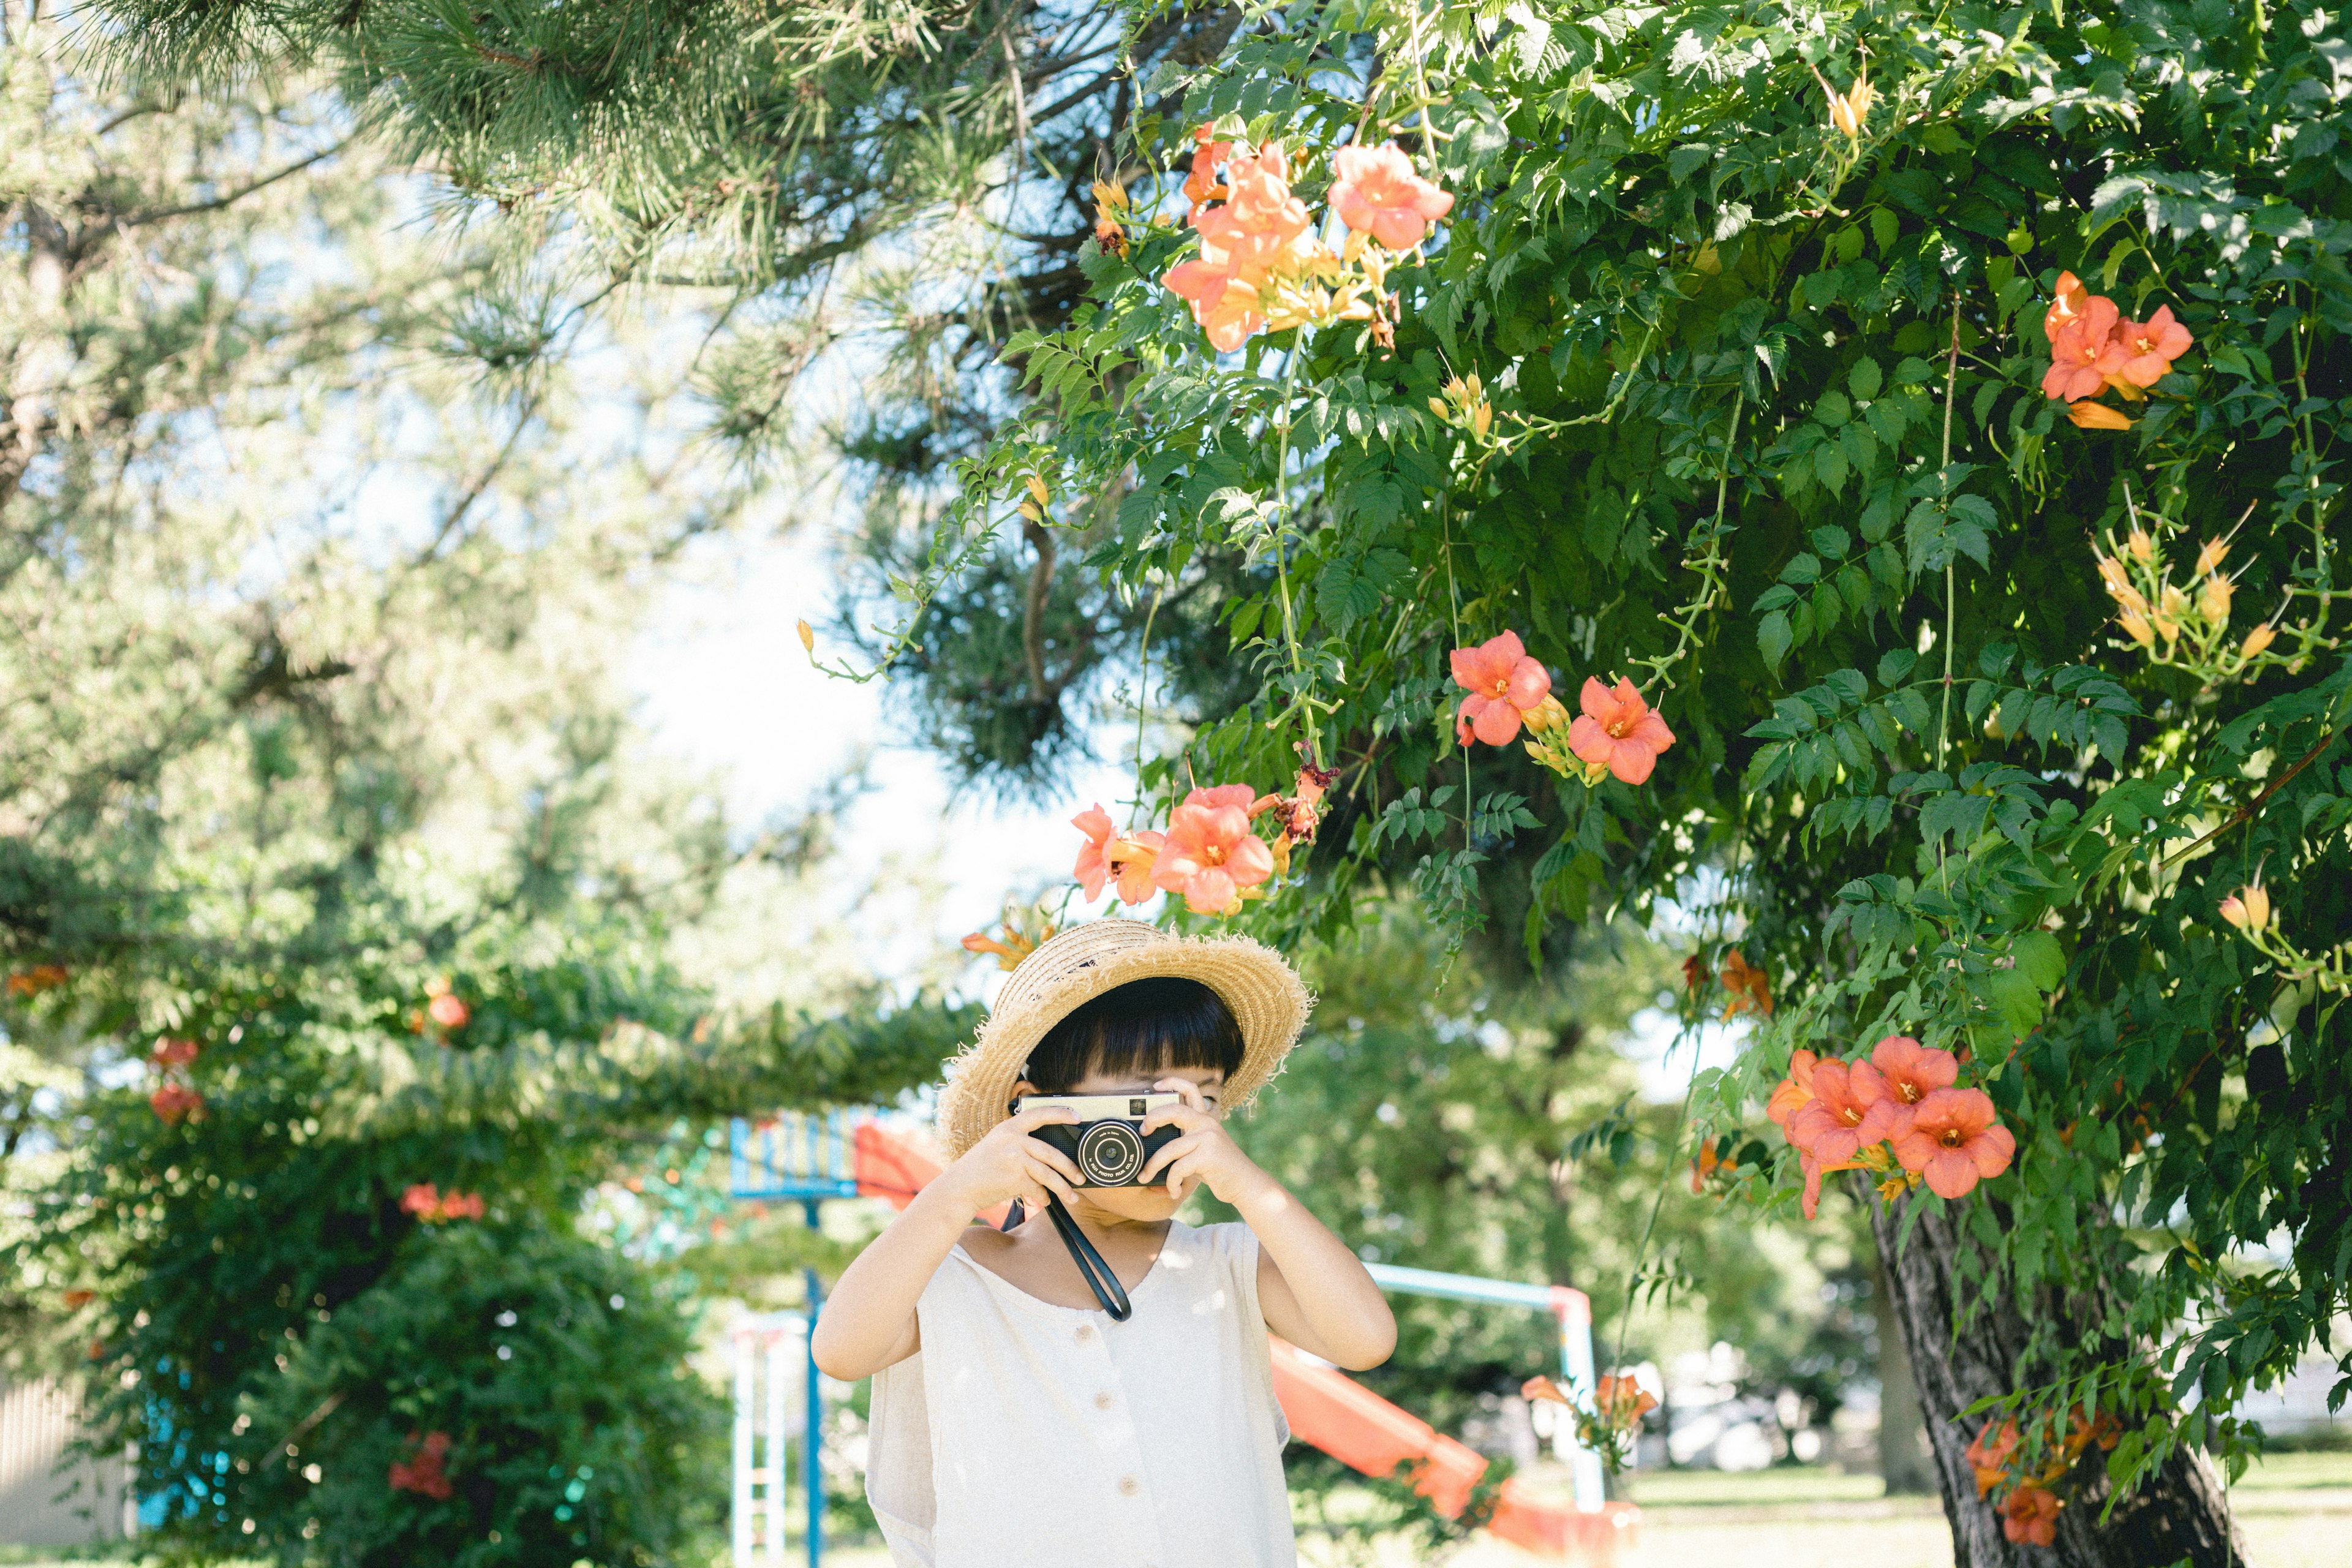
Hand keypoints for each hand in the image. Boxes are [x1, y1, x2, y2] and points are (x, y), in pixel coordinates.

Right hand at [941, 1105, 1084, 1216]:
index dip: (1060, 1113)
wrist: (960, 1187)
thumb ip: (1019, 1142)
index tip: (1077, 1116)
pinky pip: (1038, 1188)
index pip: (1039, 1114)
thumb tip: (1049, 1155)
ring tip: (1072, 1196)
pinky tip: (1045, 1200)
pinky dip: (1044, 1197)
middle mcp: (1012, 1140)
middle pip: (1051, 1152)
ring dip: (1063, 1188)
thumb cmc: (979, 1168)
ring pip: (1048, 1174)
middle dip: (1070, 1167)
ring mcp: (1014, 1158)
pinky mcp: (1014, 1178)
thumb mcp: (996, 1144)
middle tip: (1080, 1176)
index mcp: (1009, 1128)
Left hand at [1139, 1078, 1270, 1203]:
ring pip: (1169, 1149)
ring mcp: (1208, 1138)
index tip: (1156, 1086)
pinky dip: (1171, 1182)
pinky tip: (1174, 1191)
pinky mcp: (1207, 1156)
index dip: (1172, 1083)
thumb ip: (1186, 1141)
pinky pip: (1177, 1168)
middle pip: (1174, 1111)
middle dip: (1153, 1118)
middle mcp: (1207, 1124)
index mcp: (1205, 1119)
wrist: (1246, 1184)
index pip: (1191, 1090)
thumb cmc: (1219, 1169)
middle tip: (1142, 1131)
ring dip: (1153, 1166)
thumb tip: (1152, 1146)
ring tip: (1145, 1176)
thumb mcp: (1204, 1148)